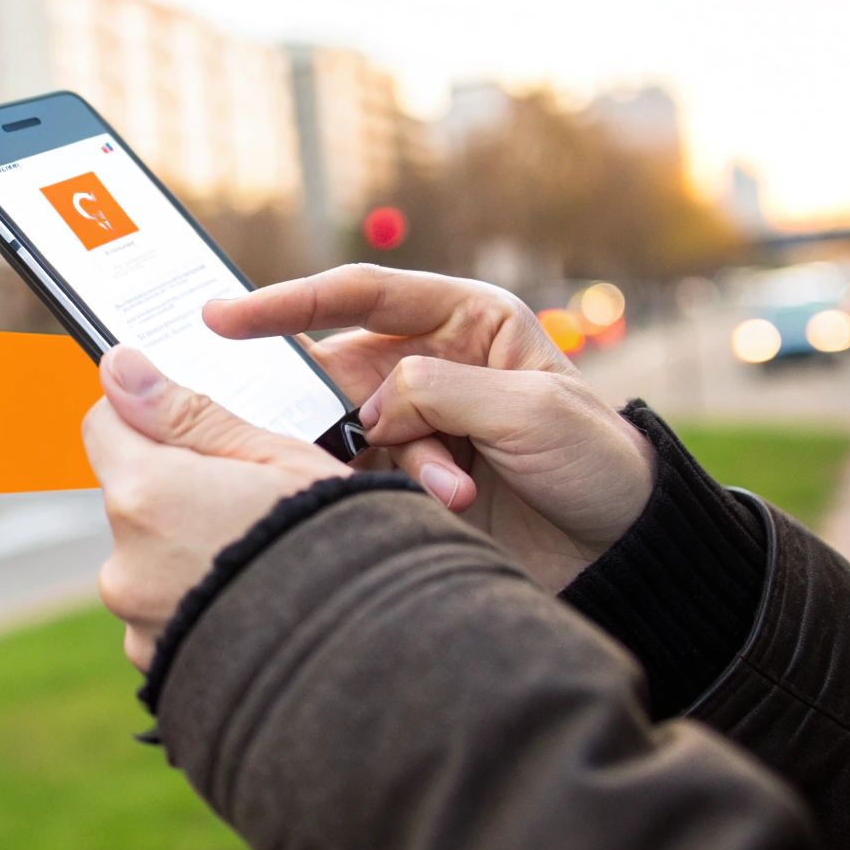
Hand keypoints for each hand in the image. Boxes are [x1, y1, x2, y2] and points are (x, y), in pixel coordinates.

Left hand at [83, 346, 348, 669]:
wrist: (375, 655)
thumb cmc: (337, 543)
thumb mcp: (278, 458)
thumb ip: (189, 413)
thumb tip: (119, 368)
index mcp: (147, 495)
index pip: (104, 427)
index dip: (148, 418)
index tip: (192, 428)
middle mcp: (124, 565)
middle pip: (134, 501)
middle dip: (180, 494)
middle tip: (254, 505)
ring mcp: (137, 625)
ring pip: (151, 564)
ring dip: (189, 558)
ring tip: (264, 565)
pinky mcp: (158, 668)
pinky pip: (167, 621)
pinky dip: (200, 610)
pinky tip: (256, 609)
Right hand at [205, 264, 654, 590]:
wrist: (627, 555)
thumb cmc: (597, 464)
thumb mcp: (528, 410)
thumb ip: (439, 391)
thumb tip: (371, 406)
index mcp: (467, 319)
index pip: (362, 294)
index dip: (289, 303)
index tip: (222, 319)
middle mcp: (434, 364)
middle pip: (344, 370)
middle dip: (341, 408)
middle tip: (355, 441)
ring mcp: (422, 425)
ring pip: (352, 431)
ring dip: (391, 463)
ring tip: (452, 491)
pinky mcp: (414, 481)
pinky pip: (367, 477)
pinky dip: (390, 494)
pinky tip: (444, 509)